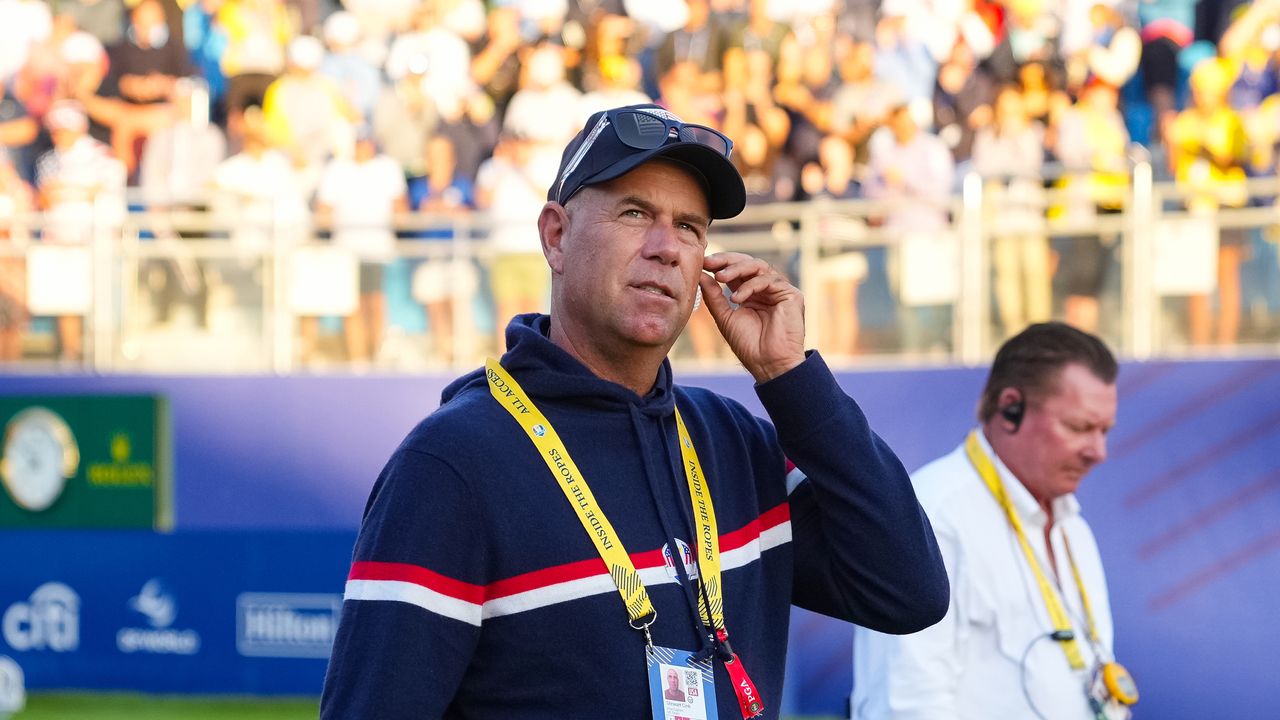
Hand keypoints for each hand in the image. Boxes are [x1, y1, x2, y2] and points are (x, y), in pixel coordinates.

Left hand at [700, 252, 804, 382]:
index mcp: (751, 293)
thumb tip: (701, 275)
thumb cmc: (748, 345)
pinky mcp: (791, 294)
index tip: (703, 263)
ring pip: (758, 266)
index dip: (721, 264)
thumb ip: (714, 296)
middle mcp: (766, 289)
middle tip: (709, 262)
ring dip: (737, 269)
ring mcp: (779, 290)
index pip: (736, 271)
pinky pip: (769, 280)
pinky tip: (736, 298)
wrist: (768, 364)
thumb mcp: (725, 317)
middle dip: (727, 260)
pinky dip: (750, 286)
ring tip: (720, 278)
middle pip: (747, 263)